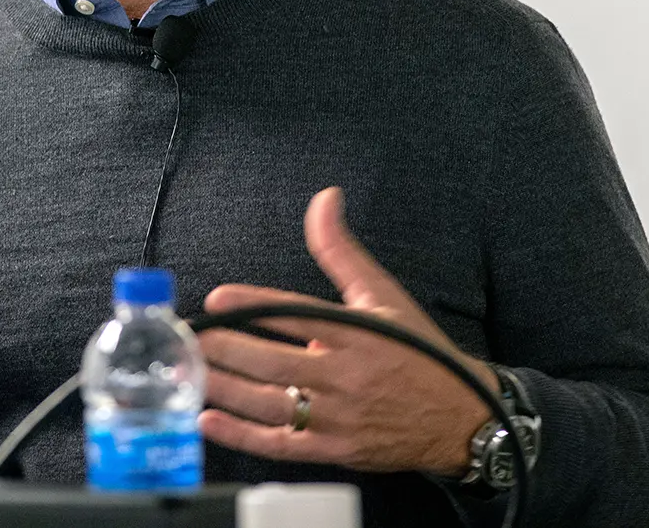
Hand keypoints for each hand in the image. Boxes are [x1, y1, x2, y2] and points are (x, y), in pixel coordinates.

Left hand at [197, 186, 496, 474]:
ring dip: (223, 388)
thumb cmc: (418, 351)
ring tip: (188, 372)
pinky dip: (241, 434)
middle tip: (187, 339)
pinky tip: (209, 419)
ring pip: (269, 403)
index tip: (217, 299)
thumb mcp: (383, 294)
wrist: (461, 416)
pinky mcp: (335, 450)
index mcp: (357, 334)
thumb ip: (342, 250)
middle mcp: (345, 376)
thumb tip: (324, 198)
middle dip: (224, 350)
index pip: (297, 315)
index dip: (253, 305)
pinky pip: (280, 445)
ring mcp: (339, 417)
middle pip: (272, 363)